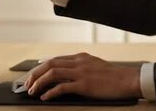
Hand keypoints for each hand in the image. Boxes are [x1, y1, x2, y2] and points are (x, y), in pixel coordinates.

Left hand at [25, 52, 141, 100]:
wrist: (128, 80)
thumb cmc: (114, 76)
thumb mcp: (95, 66)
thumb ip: (81, 67)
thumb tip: (66, 76)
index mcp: (81, 57)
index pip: (55, 59)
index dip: (41, 68)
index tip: (33, 76)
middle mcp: (79, 62)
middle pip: (50, 64)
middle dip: (35, 74)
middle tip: (27, 84)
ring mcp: (81, 73)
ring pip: (52, 73)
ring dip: (39, 82)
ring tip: (32, 91)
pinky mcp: (84, 84)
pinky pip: (62, 87)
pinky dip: (51, 92)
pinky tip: (45, 97)